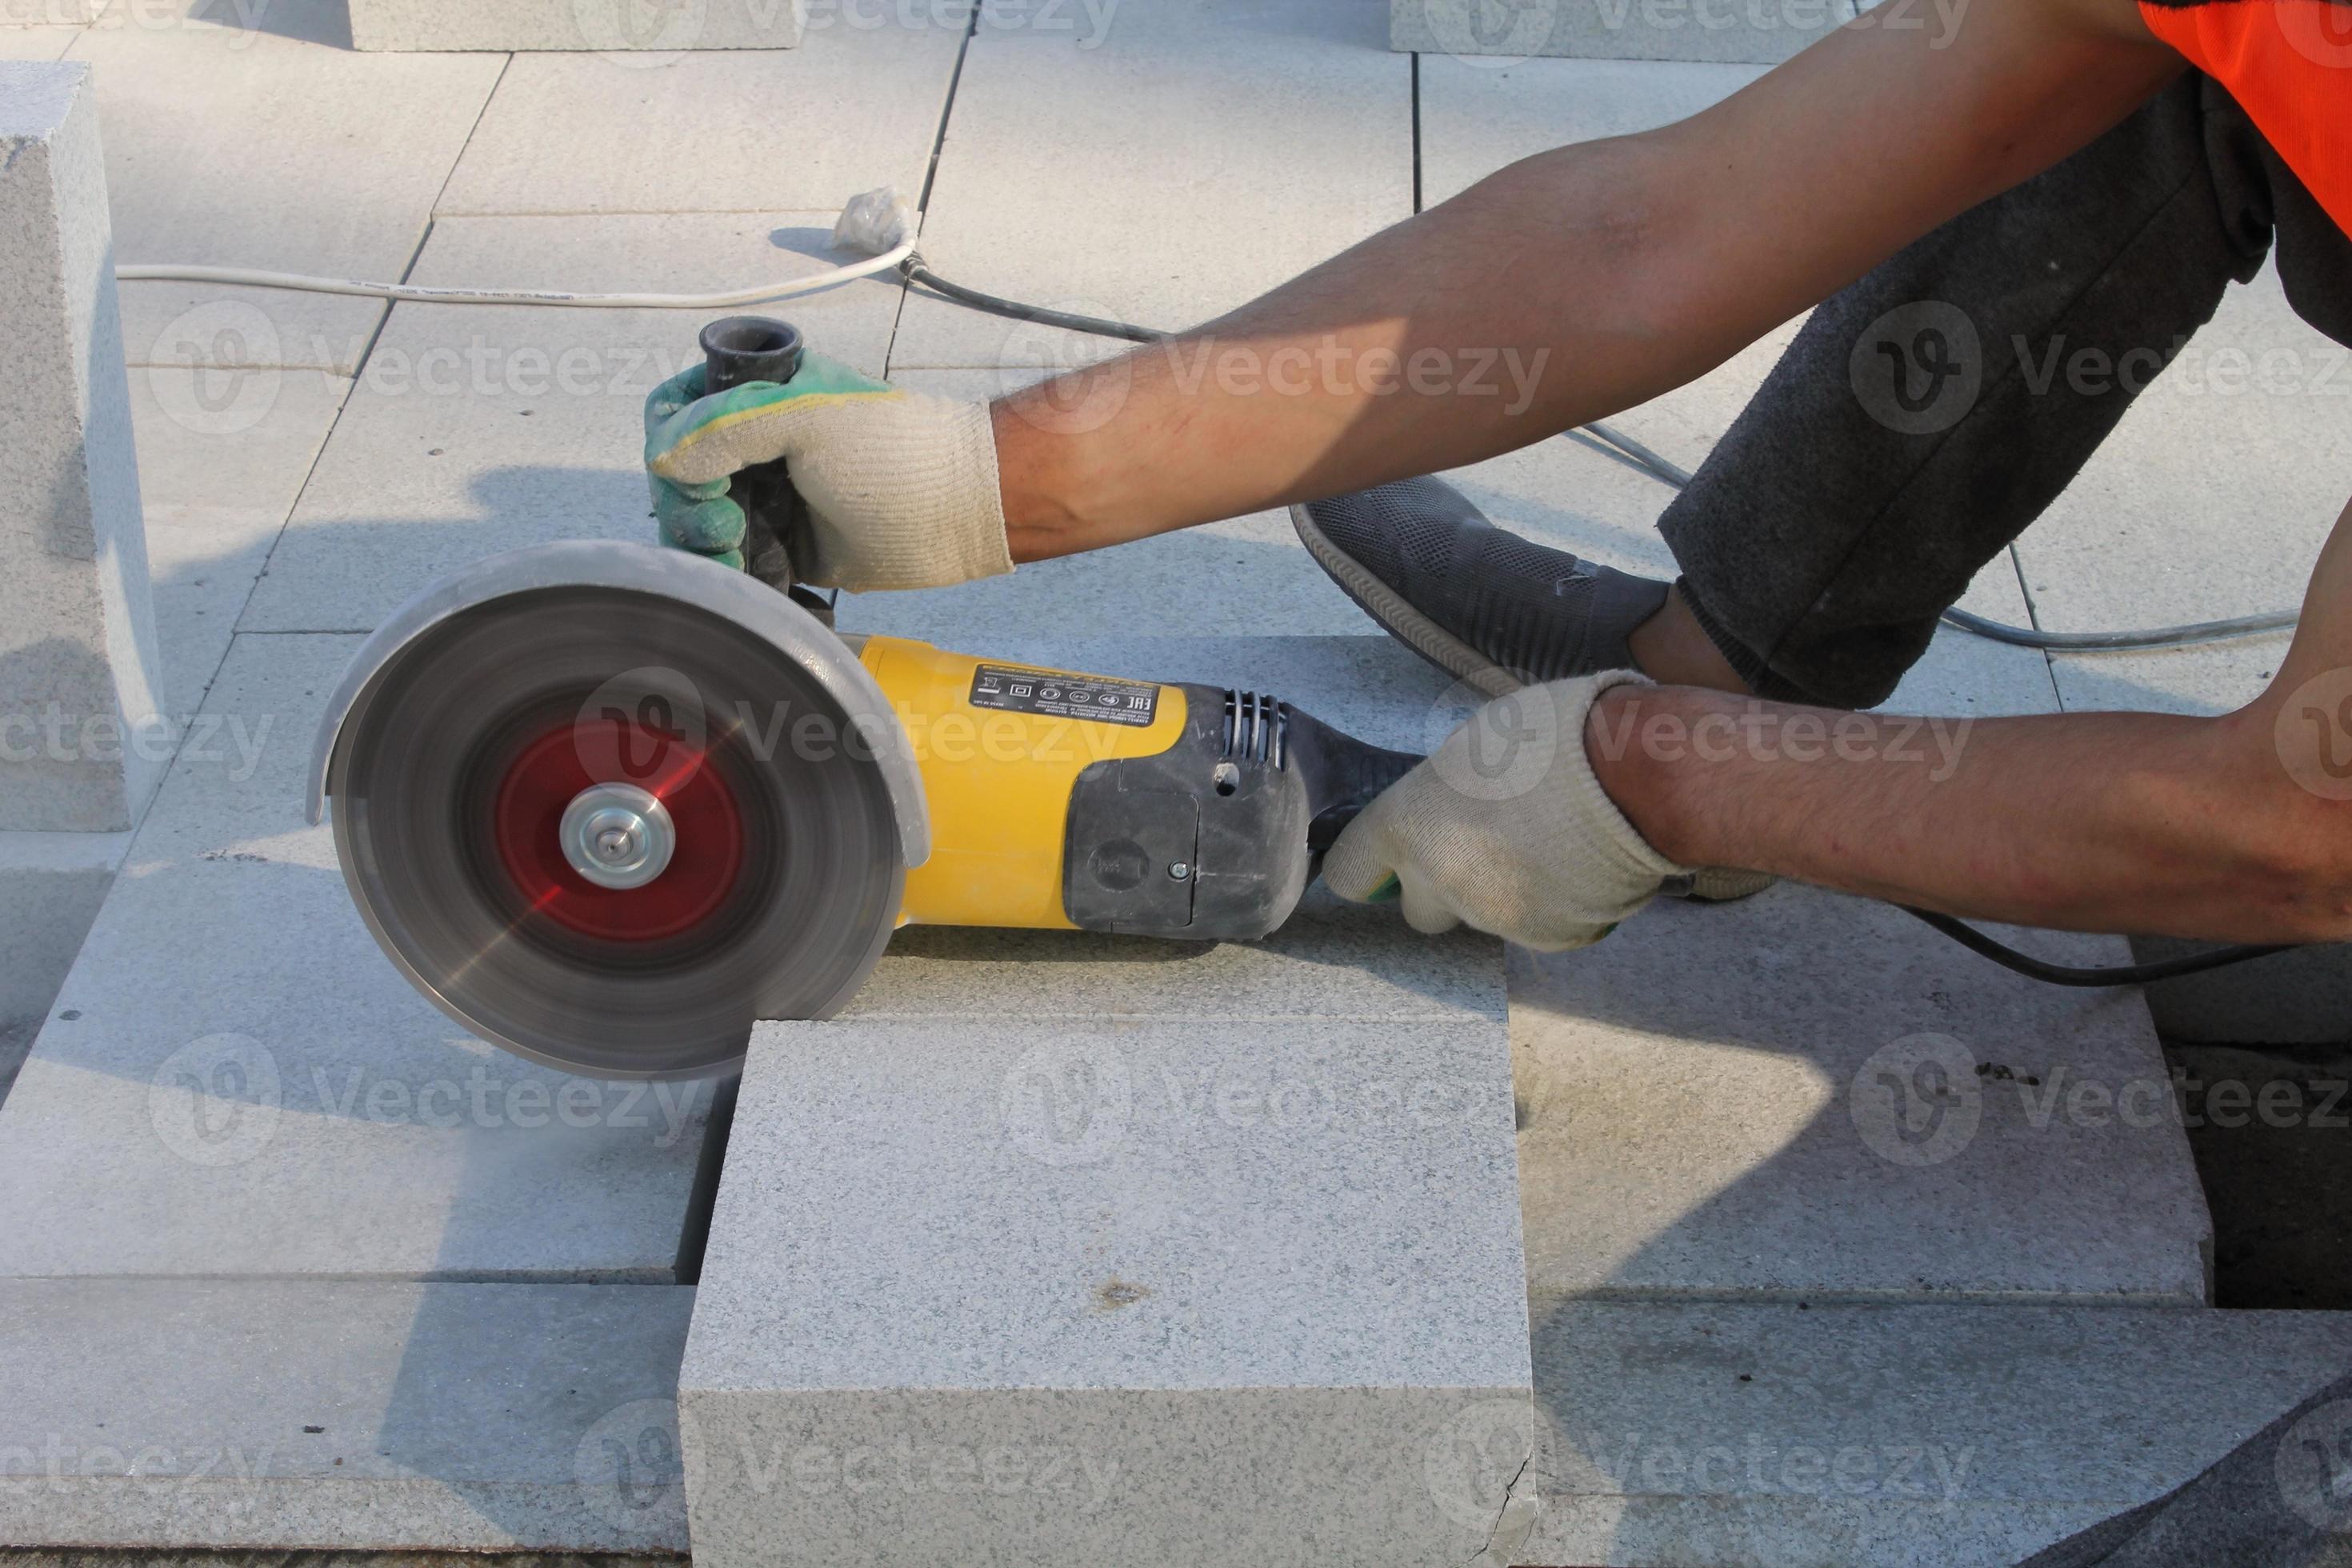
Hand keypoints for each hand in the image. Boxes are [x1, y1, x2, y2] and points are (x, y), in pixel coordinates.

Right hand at [643, 353, 1011, 592]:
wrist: (958, 510)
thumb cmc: (893, 451)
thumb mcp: (803, 418)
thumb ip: (726, 426)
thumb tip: (662, 456)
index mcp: (754, 396)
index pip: (674, 413)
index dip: (671, 449)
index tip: (700, 478)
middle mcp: (755, 445)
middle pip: (678, 477)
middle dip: (688, 508)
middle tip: (725, 529)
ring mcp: (770, 497)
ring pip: (700, 524)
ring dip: (704, 547)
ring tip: (736, 559)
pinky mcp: (787, 547)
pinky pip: (736, 561)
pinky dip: (732, 572)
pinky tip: (752, 577)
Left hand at [1321, 672, 1690, 949]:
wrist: (1636, 779)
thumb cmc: (1554, 737)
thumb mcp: (1476, 742)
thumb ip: (1444, 789)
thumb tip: (1445, 802)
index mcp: (1408, 825)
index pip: (1348, 872)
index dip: (1366, 869)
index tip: (1379, 866)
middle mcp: (1441, 881)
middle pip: (1419, 910)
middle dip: (1441, 888)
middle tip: (1480, 848)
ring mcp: (1495, 917)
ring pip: (1483, 916)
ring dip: (1504, 889)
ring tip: (1550, 840)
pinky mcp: (1548, 938)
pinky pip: (1538, 925)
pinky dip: (1553, 903)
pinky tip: (1580, 863)